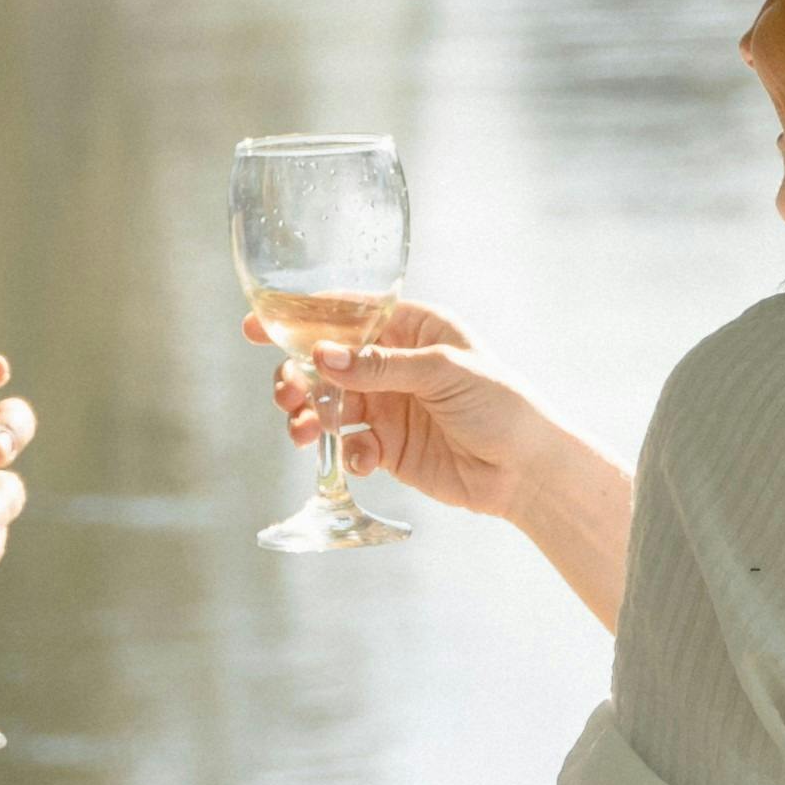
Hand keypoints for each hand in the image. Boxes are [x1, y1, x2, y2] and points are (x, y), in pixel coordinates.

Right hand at [275, 303, 562, 526]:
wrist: (527, 470)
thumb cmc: (501, 404)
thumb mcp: (442, 372)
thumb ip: (380, 365)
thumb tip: (322, 356)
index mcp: (412, 328)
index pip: (347, 314)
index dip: (300, 318)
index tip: (257, 326)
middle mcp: (394, 364)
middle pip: (326, 362)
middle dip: (297, 375)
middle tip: (287, 393)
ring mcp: (389, 406)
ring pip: (330, 405)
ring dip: (311, 416)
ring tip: (304, 431)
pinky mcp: (389, 447)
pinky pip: (350, 445)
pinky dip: (346, 452)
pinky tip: (363, 459)